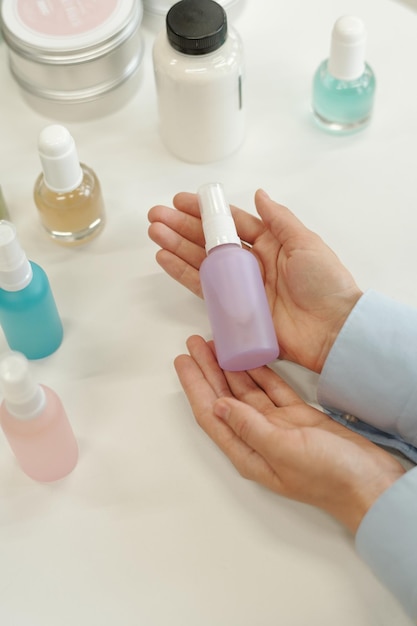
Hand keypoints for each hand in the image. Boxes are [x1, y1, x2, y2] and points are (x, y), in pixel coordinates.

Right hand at [148, 189, 361, 372]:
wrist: (332, 330)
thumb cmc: (324, 283)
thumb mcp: (305, 243)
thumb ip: (279, 220)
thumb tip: (258, 194)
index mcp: (271, 245)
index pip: (231, 223)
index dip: (206, 212)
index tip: (181, 201)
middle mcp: (252, 263)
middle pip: (211, 241)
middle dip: (183, 227)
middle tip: (156, 215)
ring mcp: (241, 287)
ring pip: (202, 262)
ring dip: (177, 246)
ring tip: (154, 232)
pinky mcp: (233, 311)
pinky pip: (204, 290)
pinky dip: (184, 274)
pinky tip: (165, 259)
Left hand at [175, 335, 404, 532]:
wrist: (368, 481)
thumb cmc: (327, 475)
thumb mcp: (283, 450)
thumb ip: (249, 426)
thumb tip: (218, 404)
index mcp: (247, 451)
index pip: (210, 413)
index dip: (194, 386)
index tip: (183, 360)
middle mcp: (256, 437)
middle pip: (224, 398)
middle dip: (207, 370)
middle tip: (194, 342)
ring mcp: (277, 426)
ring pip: (246, 391)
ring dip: (231, 368)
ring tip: (216, 342)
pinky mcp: (297, 417)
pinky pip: (272, 389)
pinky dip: (260, 372)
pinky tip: (249, 356)